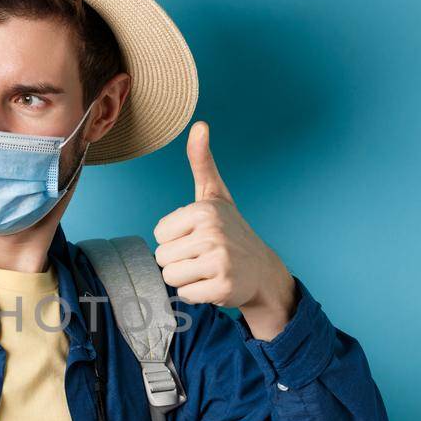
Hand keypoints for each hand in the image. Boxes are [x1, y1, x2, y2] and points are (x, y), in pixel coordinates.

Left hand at [153, 120, 296, 339]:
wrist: (261, 270)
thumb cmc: (230, 230)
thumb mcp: (215, 195)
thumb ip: (201, 162)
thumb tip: (199, 125)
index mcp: (204, 210)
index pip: (159, 235)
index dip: (175, 239)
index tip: (198, 236)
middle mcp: (212, 233)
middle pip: (162, 258)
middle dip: (179, 261)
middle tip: (203, 256)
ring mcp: (219, 261)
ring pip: (171, 277)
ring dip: (186, 279)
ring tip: (207, 269)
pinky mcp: (223, 286)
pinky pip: (187, 295)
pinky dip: (198, 294)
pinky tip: (214, 283)